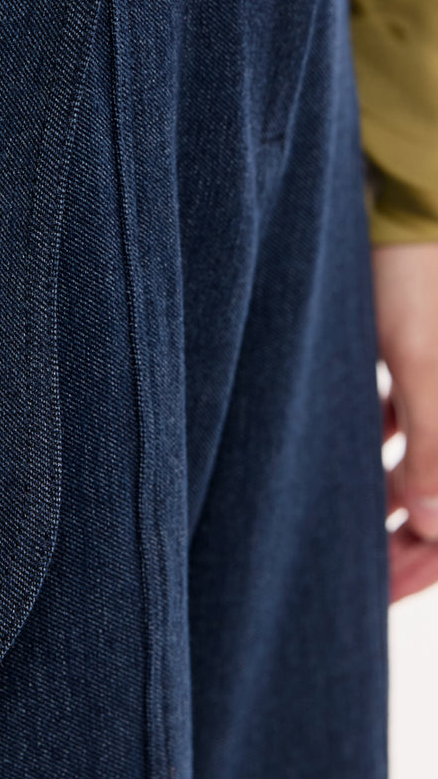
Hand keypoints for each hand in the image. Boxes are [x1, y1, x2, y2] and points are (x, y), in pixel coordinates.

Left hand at [373, 242, 437, 602]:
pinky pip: (410, 416)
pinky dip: (386, 445)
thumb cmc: (414, 273)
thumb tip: (435, 525)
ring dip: (394, 495)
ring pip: (427, 460)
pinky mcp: (418, 351)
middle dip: (411, 537)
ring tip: (349, 522)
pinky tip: (355, 458)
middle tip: (359, 572)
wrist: (402, 193)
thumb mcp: (419, 361)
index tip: (382, 585)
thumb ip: (431, 444)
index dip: (431, 557)